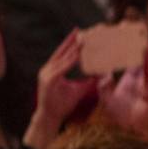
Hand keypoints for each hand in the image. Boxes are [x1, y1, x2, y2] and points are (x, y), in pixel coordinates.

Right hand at [23, 30, 96, 148]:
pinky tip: (78, 55)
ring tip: (82, 40)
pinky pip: (61, 68)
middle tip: (81, 30)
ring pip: (62, 58)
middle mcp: (48, 69)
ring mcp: (47, 74)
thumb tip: (100, 75)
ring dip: (72, 49)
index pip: (64, 54)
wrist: (49, 118)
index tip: (81, 35)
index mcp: (53, 70)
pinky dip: (70, 61)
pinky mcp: (49, 80)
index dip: (72, 44)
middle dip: (71, 41)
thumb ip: (87, 81)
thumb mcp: (77, 90)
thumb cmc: (62, 105)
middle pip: (61, 52)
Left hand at [98, 41, 147, 130]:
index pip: (130, 63)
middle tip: (142, 35)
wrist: (124, 131)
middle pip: (141, 63)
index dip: (130, 51)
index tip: (128, 39)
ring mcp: (146, 89)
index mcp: (129, 82)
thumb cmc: (117, 117)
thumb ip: (104, 84)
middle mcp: (139, 84)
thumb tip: (104, 73)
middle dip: (142, 49)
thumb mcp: (106, 96)